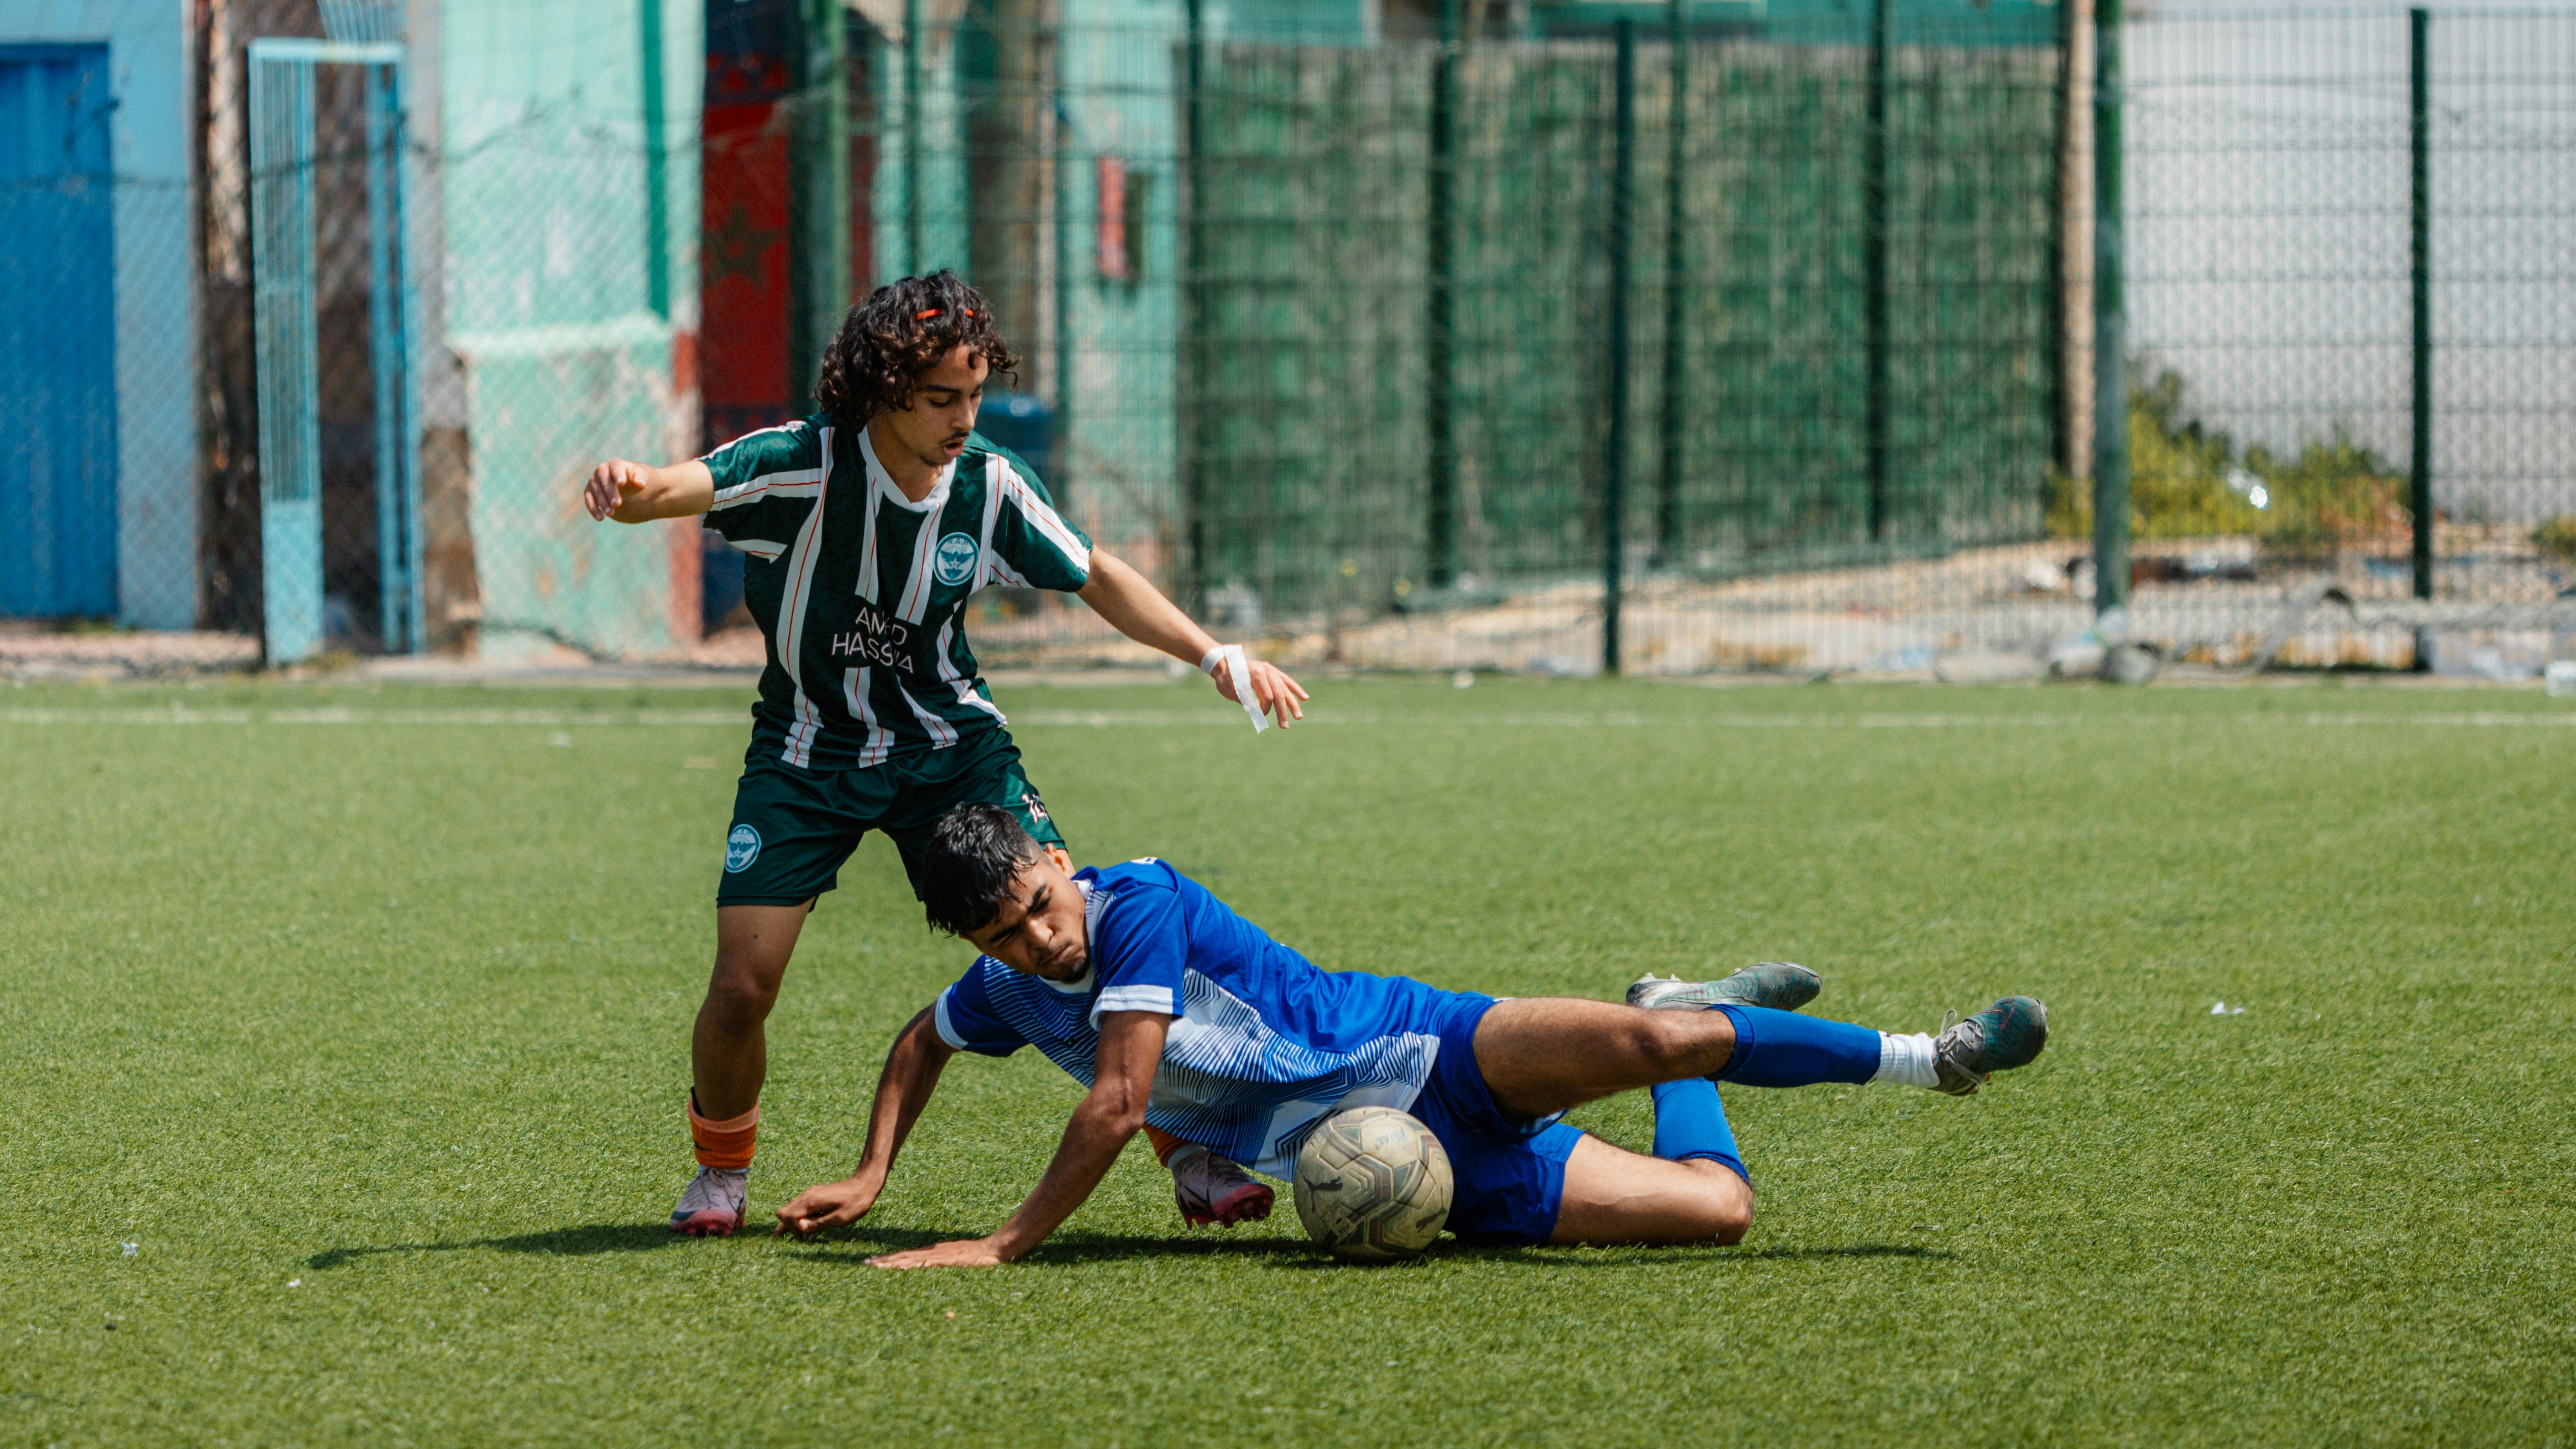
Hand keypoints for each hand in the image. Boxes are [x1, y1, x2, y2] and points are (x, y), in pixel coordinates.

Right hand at [583, 459, 651, 521]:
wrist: (628, 487)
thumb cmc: (636, 480)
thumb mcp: (643, 478)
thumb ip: (642, 478)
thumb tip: (640, 484)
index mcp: (616, 464)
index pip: (616, 468)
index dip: (618, 475)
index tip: (622, 484)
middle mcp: (602, 470)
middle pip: (605, 481)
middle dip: (610, 492)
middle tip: (617, 504)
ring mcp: (594, 481)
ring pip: (596, 491)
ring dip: (603, 503)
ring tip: (611, 514)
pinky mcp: (590, 492)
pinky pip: (589, 500)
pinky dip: (593, 509)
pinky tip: (601, 518)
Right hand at [772, 1174, 881, 1236]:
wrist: (865, 1184)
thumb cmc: (856, 1203)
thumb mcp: (840, 1218)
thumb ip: (819, 1224)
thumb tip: (800, 1228)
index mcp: (812, 1201)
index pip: (787, 1215)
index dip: (792, 1228)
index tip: (804, 1237)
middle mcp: (808, 1195)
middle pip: (785, 1211)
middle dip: (787, 1226)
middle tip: (799, 1239)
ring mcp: (811, 1194)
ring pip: (792, 1208)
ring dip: (793, 1222)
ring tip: (793, 1236)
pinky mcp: (816, 1195)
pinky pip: (801, 1206)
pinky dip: (800, 1217)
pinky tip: (807, 1226)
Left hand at [868, 1236, 1012, 1268]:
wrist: (995, 1250)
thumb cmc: (979, 1257)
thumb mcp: (957, 1261)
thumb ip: (942, 1262)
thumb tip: (927, 1267)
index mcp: (933, 1253)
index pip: (906, 1256)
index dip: (889, 1259)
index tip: (872, 1261)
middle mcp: (932, 1253)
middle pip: (903, 1257)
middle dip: (884, 1261)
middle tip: (865, 1263)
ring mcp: (938, 1257)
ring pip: (909, 1259)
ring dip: (890, 1263)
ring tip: (874, 1264)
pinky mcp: (946, 1261)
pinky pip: (923, 1264)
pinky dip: (909, 1265)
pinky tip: (899, 1267)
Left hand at [1212, 657, 1309, 727]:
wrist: (1223, 663)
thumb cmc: (1226, 680)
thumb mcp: (1233, 692)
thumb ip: (1248, 702)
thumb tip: (1260, 714)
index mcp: (1256, 674)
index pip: (1267, 696)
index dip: (1265, 708)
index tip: (1259, 715)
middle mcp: (1266, 670)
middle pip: (1279, 693)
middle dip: (1283, 711)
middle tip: (1285, 726)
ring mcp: (1270, 670)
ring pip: (1284, 688)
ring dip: (1292, 703)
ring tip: (1299, 716)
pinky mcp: (1272, 671)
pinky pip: (1286, 681)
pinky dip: (1294, 689)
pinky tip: (1304, 697)